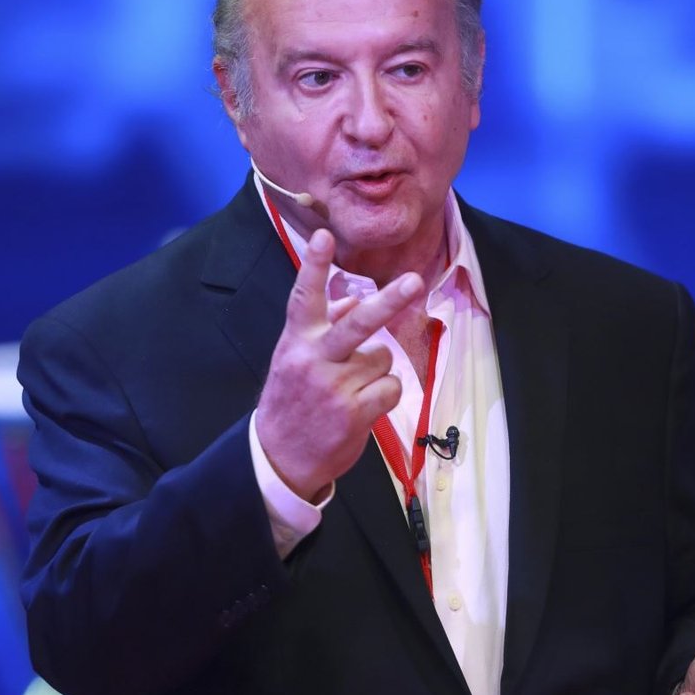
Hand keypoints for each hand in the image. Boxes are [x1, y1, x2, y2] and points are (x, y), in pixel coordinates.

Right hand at [254, 229, 423, 501]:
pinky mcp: (354, 415)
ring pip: (382, 357)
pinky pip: (390, 387)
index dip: (314, 267)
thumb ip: (322, 328)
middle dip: (388, 302)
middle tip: (414, 281)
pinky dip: (385, 394)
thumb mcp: (295, 358)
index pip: (304, 298)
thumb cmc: (292, 399)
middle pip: (357, 325)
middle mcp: (313, 361)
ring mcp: (334, 389)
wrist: (279, 457)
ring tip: (353, 388)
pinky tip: (363, 406)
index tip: (323, 236)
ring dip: (376, 369)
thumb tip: (352, 299)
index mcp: (296, 342)